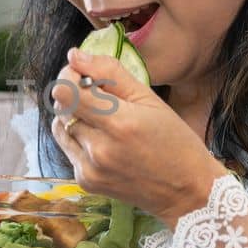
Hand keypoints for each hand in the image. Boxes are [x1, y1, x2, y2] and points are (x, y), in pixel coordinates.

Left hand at [50, 47, 229, 223]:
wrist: (186, 192)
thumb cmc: (175, 141)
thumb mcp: (150, 99)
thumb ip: (110, 73)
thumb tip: (75, 55)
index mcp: (119, 123)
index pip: (66, 92)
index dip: (69, 76)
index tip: (82, 74)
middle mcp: (100, 148)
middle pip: (60, 108)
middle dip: (72, 94)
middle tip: (96, 94)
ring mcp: (90, 168)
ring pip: (60, 127)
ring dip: (73, 116)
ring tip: (101, 119)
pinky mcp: (85, 182)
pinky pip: (68, 149)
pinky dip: (79, 138)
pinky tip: (104, 140)